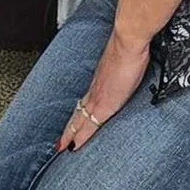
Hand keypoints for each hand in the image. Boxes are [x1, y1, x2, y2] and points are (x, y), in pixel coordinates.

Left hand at [59, 31, 150, 150]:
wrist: (128, 42)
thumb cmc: (129, 48)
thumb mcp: (125, 61)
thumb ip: (123, 69)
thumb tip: (128, 69)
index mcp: (99, 81)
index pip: (85, 101)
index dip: (79, 114)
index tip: (73, 124)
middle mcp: (95, 89)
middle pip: (78, 113)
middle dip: (69, 129)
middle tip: (59, 143)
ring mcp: (97, 97)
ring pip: (78, 120)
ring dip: (70, 134)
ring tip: (62, 147)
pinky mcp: (105, 105)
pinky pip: (89, 125)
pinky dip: (80, 137)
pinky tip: (75, 147)